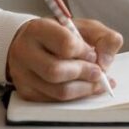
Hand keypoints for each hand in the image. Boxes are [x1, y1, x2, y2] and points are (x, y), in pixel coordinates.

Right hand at [6, 17, 122, 101]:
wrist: (32, 43)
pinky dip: (76, 97)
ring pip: (58, 92)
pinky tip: (85, 88)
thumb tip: (105, 62)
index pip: (64, 44)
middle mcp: (24, 52)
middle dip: (84, 73)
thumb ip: (104, 37)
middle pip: (56, 71)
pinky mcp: (26, 92)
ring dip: (84, 89)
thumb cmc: (59, 35)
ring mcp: (23, 75)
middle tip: (98, 72)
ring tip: (95, 81)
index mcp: (37, 29)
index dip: (84, 51)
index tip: (92, 52)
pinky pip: (55, 101)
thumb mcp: (84, 27)